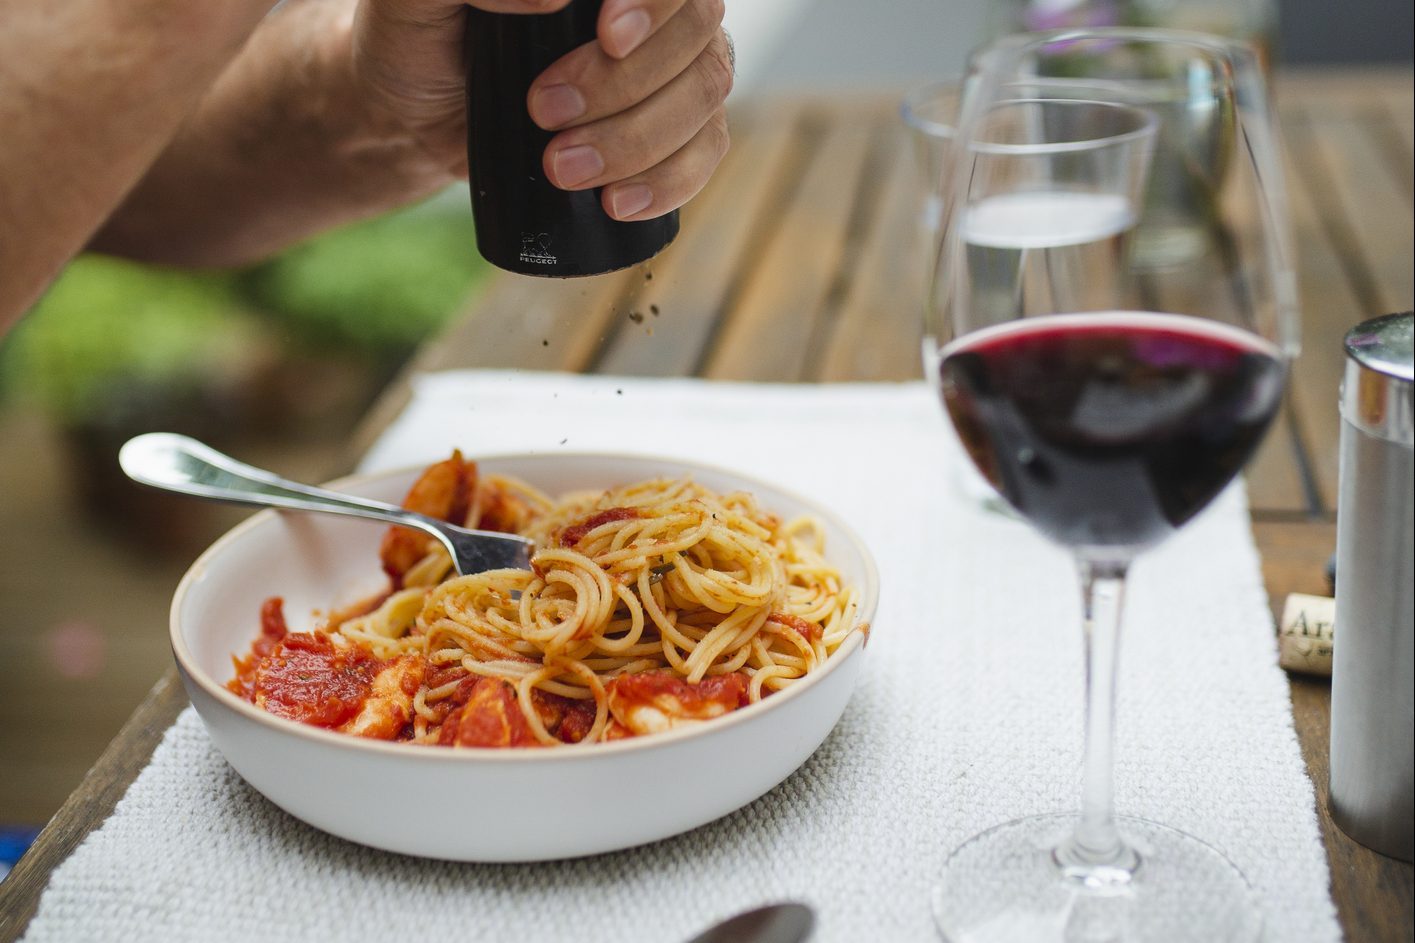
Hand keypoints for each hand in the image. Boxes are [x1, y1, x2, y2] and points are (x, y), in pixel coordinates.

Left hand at [351, 0, 731, 220]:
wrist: (416, 114)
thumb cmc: (416, 40)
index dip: (655, 6)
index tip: (607, 37)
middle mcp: (654, 10)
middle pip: (697, 37)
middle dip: (625, 87)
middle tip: (544, 113)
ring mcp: (672, 69)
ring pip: (704, 98)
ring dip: (639, 142)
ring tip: (562, 169)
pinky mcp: (671, 131)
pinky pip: (706, 154)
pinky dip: (669, 183)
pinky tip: (619, 203)